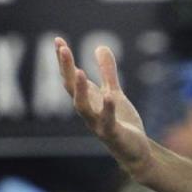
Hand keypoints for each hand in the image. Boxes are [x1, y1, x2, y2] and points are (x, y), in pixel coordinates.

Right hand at [54, 37, 151, 176]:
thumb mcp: (113, 92)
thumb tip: (100, 46)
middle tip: (62, 48)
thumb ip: (107, 72)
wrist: (133, 151)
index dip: (64, 60)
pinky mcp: (113, 134)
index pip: (70, 77)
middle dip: (66, 69)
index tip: (58, 40)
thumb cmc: (120, 122)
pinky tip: (109, 96)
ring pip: (83, 108)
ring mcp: (98, 123)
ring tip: (78, 71)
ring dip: (79, 90)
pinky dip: (107, 109)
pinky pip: (107, 122)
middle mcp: (88, 111)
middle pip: (71, 89)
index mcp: (88, 99)